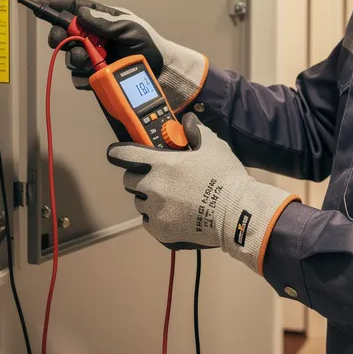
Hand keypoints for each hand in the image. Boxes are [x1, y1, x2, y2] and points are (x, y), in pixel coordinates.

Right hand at [37, 0, 208, 110]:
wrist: (160, 73)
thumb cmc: (149, 45)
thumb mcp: (130, 29)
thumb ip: (106, 23)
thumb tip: (82, 14)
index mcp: (103, 20)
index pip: (75, 8)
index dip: (57, 6)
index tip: (41, 5)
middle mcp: (94, 37)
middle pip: (65, 33)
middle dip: (60, 36)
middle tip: (63, 40)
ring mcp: (93, 56)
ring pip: (69, 56)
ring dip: (76, 58)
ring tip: (93, 61)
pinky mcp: (94, 75)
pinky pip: (79, 75)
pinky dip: (84, 75)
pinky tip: (97, 73)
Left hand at [107, 114, 297, 271]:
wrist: (237, 213)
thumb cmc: (225, 177)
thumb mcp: (213, 146)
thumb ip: (196, 132)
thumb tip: (187, 122)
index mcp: (161, 164)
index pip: (126, 155)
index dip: (119, 153)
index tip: (115, 153)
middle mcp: (153, 187)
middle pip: (129, 181)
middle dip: (138, 177)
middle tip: (156, 177)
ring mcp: (155, 211)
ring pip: (139, 203)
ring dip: (148, 198)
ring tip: (169, 199)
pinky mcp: (161, 231)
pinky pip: (148, 222)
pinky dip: (156, 218)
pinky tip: (172, 215)